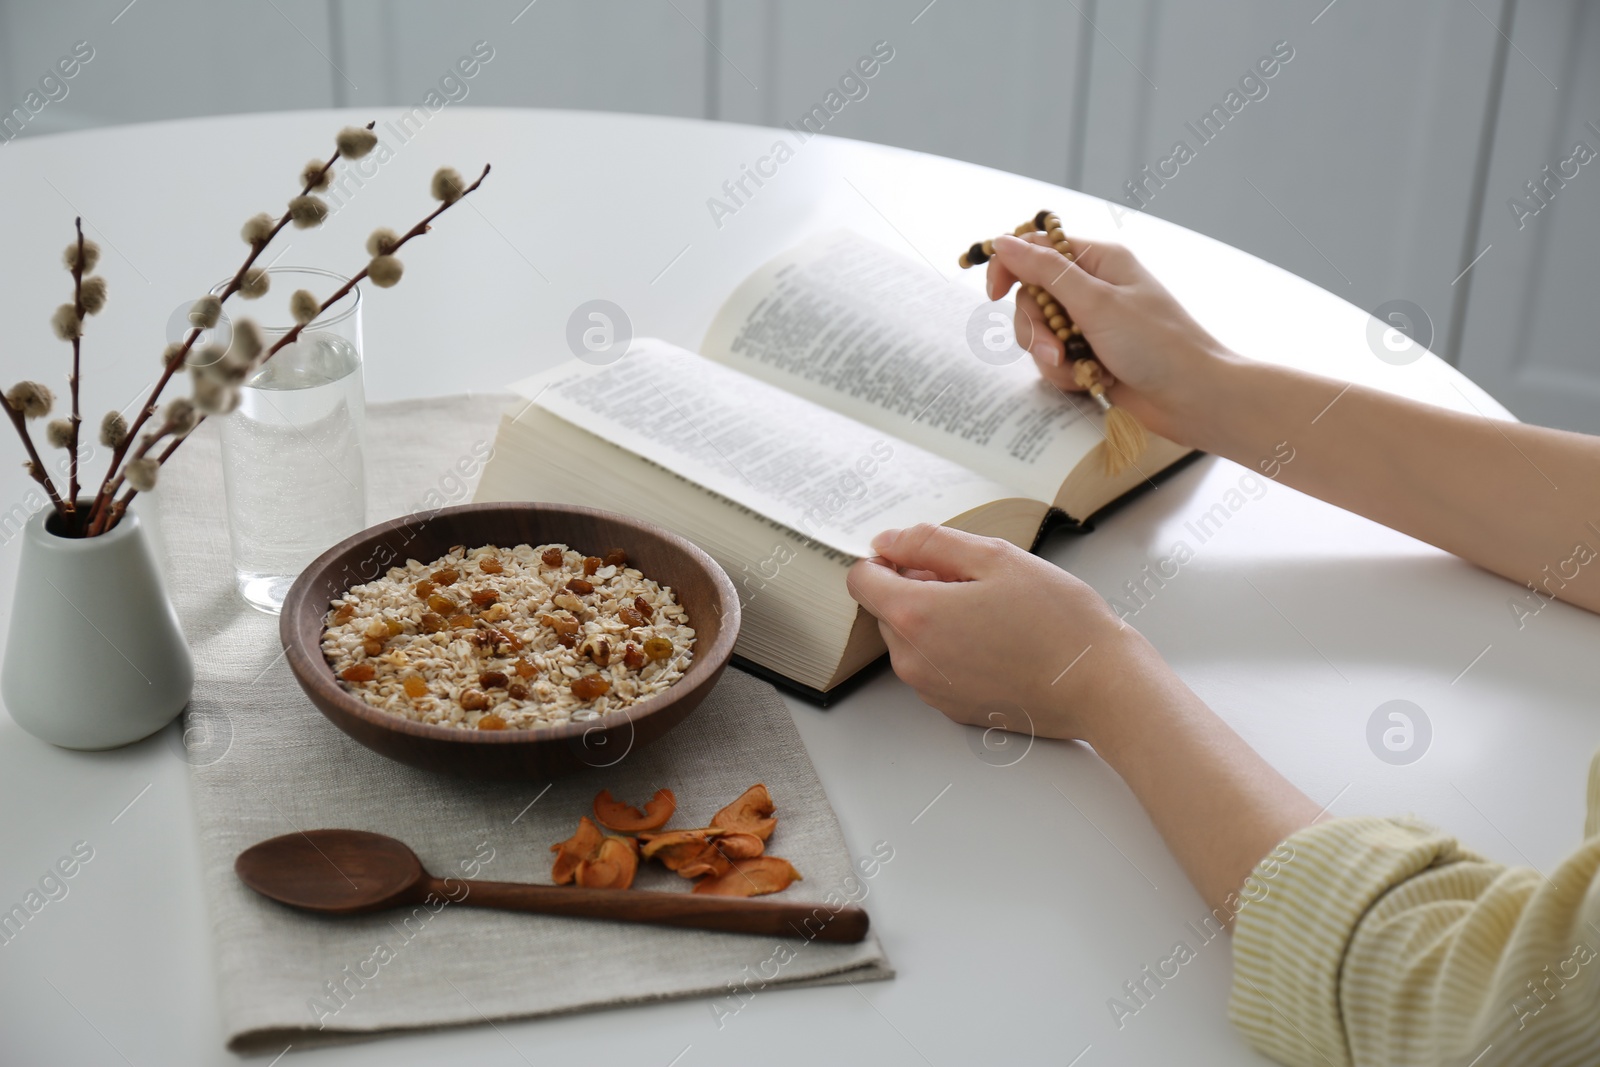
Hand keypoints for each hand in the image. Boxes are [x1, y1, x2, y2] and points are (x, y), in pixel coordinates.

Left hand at [845, 523, 1153, 742]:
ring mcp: (930, 690)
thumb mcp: (995, 558)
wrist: (1100, 686)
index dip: (887, 558)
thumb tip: (888, 541)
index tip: (922, 555)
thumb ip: (931, 543)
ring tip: (993, 612)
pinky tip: (998, 642)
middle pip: (887, 609)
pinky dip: (953, 649)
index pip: (861, 580)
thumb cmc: (1057, 621)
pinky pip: (933, 667)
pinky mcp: (952, 709)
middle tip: (976, 581)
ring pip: (911, 639)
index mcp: (915, 616)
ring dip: (936, 619)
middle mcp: (912, 660)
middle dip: (917, 587)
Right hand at [985, 232, 1233, 445]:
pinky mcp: (1090, 355)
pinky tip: (1092, 381)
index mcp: (1098, 261)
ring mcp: (1090, 323)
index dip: (1009, 268)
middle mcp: (1092, 288)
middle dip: (1037, 328)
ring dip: (1051, 356)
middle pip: (1031, 297)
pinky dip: (1066, 373)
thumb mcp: (1097, 303)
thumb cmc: (1158, 345)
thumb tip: (1004, 241)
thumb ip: (1046, 271)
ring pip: (1039, 333)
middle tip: (1057, 349)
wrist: (1193, 398)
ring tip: (1079, 369)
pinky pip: (1054, 360)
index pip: (1036, 249)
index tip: (994, 294)